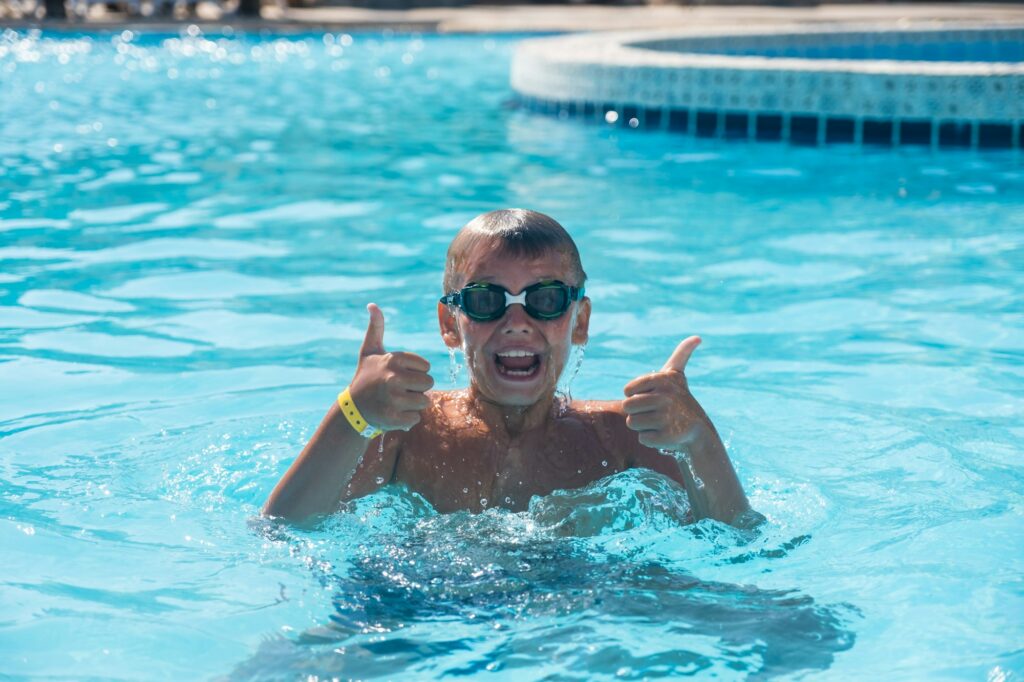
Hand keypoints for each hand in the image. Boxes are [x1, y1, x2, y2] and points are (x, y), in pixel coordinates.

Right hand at [348, 303, 433, 431]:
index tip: (398, 375)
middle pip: (429, 383)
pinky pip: (415, 418)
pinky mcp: (392, 418)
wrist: (352, 409)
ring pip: (424, 402)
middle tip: (398, 390)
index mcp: (393, 359)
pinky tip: (392, 413)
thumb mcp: (369, 351)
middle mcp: (393, 377)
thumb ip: (376, 328)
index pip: (426, 367)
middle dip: (417, 389)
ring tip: (395, 402)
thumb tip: (372, 305)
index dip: (415, 373)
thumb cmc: (365, 377)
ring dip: (413, 404)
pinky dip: (407, 419)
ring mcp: (393, 399)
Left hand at [622, 336, 703, 449]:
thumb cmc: (680, 400)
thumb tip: (697, 337)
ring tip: (660, 422)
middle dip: (637, 412)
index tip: (651, 397)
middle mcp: (665, 397)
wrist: (698, 430)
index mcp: (661, 379)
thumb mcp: (677, 376)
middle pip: (627, 407)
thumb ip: (681, 354)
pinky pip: (642, 438)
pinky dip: (651, 439)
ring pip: (632, 423)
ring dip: (643, 425)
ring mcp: (666, 418)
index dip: (636, 396)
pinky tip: (665, 434)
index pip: (627, 391)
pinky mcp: (667, 437)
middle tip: (654, 412)